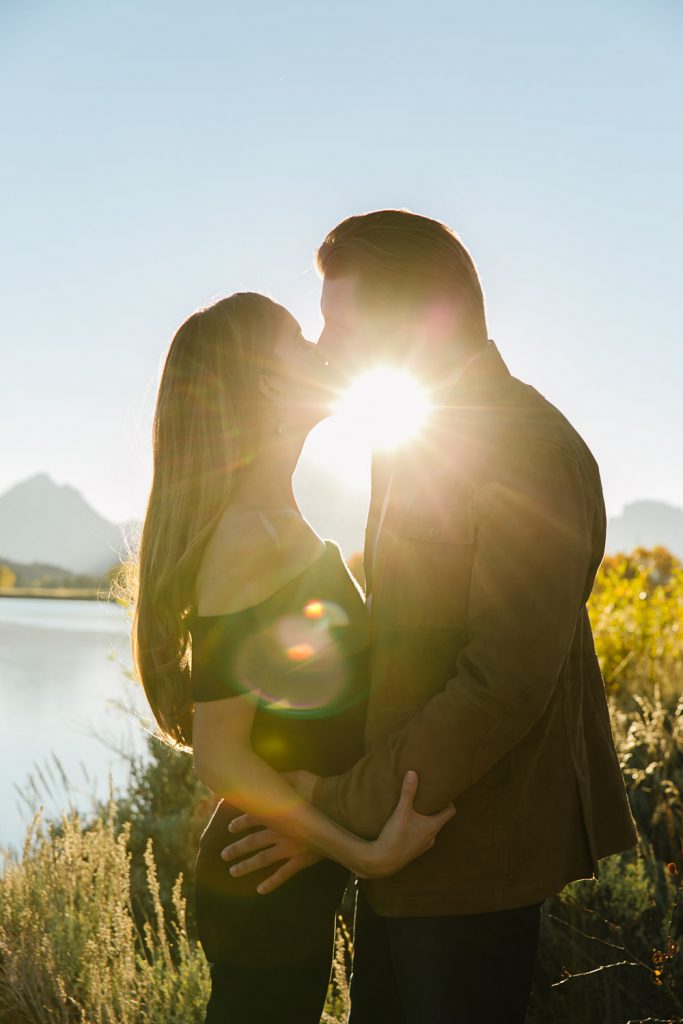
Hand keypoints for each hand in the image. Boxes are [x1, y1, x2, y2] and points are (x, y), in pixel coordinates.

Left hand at [217, 769, 321, 894]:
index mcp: (277, 814)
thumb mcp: (298, 777)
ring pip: (263, 859)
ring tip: (233, 872)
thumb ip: (281, 777)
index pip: (253, 818)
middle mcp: (279, 832)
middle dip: (237, 848)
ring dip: (247, 866)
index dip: (241, 822)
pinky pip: (284, 873)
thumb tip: (267, 772)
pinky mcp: (302, 859)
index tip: (230, 827)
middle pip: (253, 842)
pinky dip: (272, 882)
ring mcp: (289, 848)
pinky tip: (260, 890)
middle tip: (224, 855)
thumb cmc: (319, 791)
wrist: (339, 810)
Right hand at [358, 770, 455, 878]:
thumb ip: (408, 792)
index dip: (448, 802)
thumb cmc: (396, 836)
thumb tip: (413, 773)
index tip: (443, 793)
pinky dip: (417, 830)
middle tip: (427, 799)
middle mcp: (431, 838)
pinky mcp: (412, 851)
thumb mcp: (402, 811)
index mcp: (433, 827)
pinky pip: (419, 838)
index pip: (450, 812)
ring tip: (416, 811)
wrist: (383, 861)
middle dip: (434, 810)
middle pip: (439, 820)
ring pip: (429, 830)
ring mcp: (422, 846)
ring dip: (425, 821)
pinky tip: (406, 826)